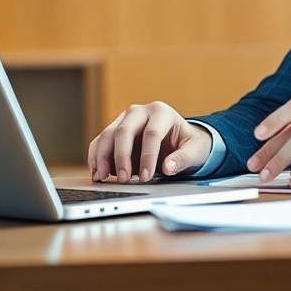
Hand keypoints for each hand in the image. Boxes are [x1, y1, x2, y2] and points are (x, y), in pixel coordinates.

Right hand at [87, 101, 211, 183]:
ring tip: (103, 177)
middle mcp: (140, 112)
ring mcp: (124, 120)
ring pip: (107, 135)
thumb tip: (168, 167)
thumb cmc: (187, 143)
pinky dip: (96, 157)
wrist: (178, 138)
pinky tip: (97, 172)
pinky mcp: (113, 131)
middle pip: (124, 131)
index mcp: (162, 112)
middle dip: (122, 157)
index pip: (151, 133)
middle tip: (124, 179)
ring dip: (103, 157)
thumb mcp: (194, 150)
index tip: (146, 177)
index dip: (148, 156)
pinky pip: (99, 141)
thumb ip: (183, 158)